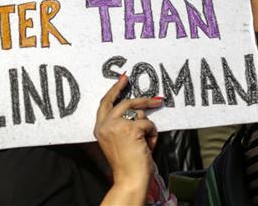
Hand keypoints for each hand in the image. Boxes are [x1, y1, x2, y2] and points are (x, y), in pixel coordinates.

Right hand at [94, 75, 162, 196]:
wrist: (129, 179)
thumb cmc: (127, 164)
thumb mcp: (117, 141)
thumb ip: (120, 125)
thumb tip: (137, 109)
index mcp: (100, 128)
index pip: (105, 102)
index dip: (115, 89)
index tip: (124, 78)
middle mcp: (105, 125)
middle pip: (125, 103)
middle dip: (143, 100)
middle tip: (157, 100)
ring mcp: (117, 125)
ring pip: (140, 114)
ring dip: (147, 127)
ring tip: (145, 143)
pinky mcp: (131, 128)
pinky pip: (148, 124)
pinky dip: (152, 135)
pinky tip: (148, 146)